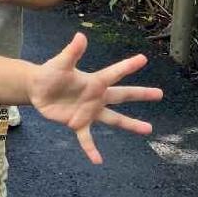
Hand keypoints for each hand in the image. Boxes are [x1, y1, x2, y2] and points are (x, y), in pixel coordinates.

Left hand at [28, 32, 162, 163]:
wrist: (37, 89)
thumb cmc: (50, 73)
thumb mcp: (60, 63)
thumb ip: (72, 52)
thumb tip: (81, 35)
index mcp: (94, 81)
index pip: (114, 73)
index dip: (127, 66)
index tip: (143, 58)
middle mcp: (96, 97)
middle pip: (122, 95)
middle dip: (140, 94)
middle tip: (160, 93)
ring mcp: (89, 111)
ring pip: (114, 120)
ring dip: (130, 124)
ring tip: (148, 129)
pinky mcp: (78, 124)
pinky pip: (87, 139)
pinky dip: (92, 149)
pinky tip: (98, 161)